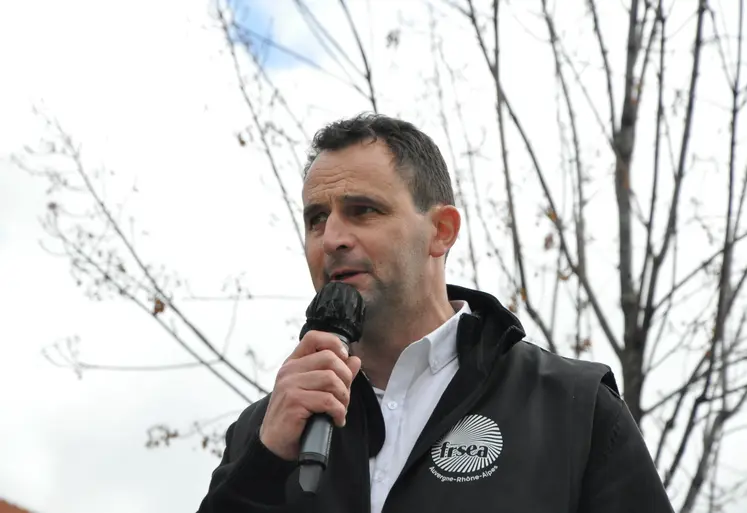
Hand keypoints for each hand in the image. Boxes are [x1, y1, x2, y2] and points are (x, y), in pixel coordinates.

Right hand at [259, 330, 361, 460]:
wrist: (275, 444)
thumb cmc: (296, 418)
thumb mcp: (315, 391)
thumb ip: (335, 374)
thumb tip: (355, 359)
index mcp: (294, 364)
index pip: (313, 337)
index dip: (334, 343)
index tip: (345, 359)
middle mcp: (289, 370)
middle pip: (329, 358)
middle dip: (345, 378)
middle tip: (344, 397)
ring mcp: (289, 385)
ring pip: (330, 379)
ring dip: (343, 398)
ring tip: (340, 410)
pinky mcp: (293, 401)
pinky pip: (328, 400)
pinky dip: (338, 412)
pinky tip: (336, 420)